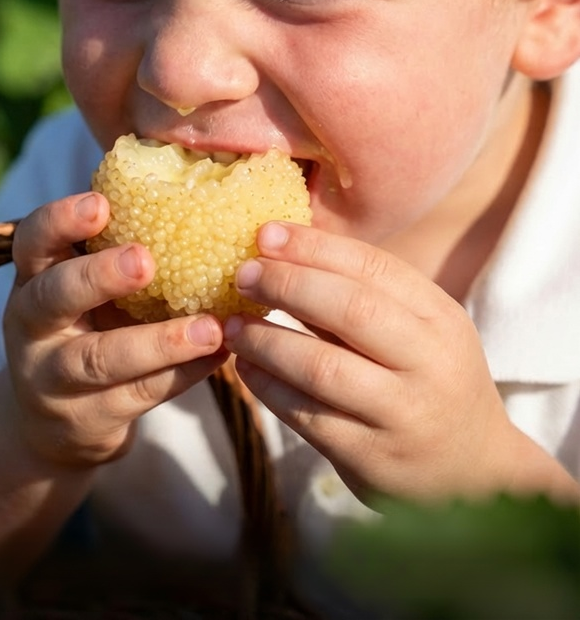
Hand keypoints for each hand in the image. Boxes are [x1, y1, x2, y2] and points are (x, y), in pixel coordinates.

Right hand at [3, 193, 225, 468]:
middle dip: (99, 276)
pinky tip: (221, 356)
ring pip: (100, 359)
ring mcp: (52, 378)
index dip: (61, 220)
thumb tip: (206, 188)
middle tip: (146, 260)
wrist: (52, 423)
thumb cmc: (86, 326)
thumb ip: (118, 249)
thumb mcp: (83, 288)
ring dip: (160, 342)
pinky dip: (183, 375)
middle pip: (54, 297)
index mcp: (34, 278)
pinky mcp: (85, 420)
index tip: (101, 203)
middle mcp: (31, 325)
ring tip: (211, 328)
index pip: (32, 241)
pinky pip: (139, 396)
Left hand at [222, 222, 523, 504]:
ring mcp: (403, 414)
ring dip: (266, 341)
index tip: (265, 234)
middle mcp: (429, 363)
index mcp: (440, 317)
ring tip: (232, 326)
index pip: (373, 267)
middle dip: (287, 285)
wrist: (474, 472)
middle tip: (242, 275)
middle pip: (350, 309)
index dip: (314, 247)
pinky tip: (246, 369)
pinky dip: (268, 388)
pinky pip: (308, 416)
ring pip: (322, 368)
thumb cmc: (429, 380)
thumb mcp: (418, 331)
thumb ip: (362, 297)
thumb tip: (281, 253)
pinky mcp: (373, 459)